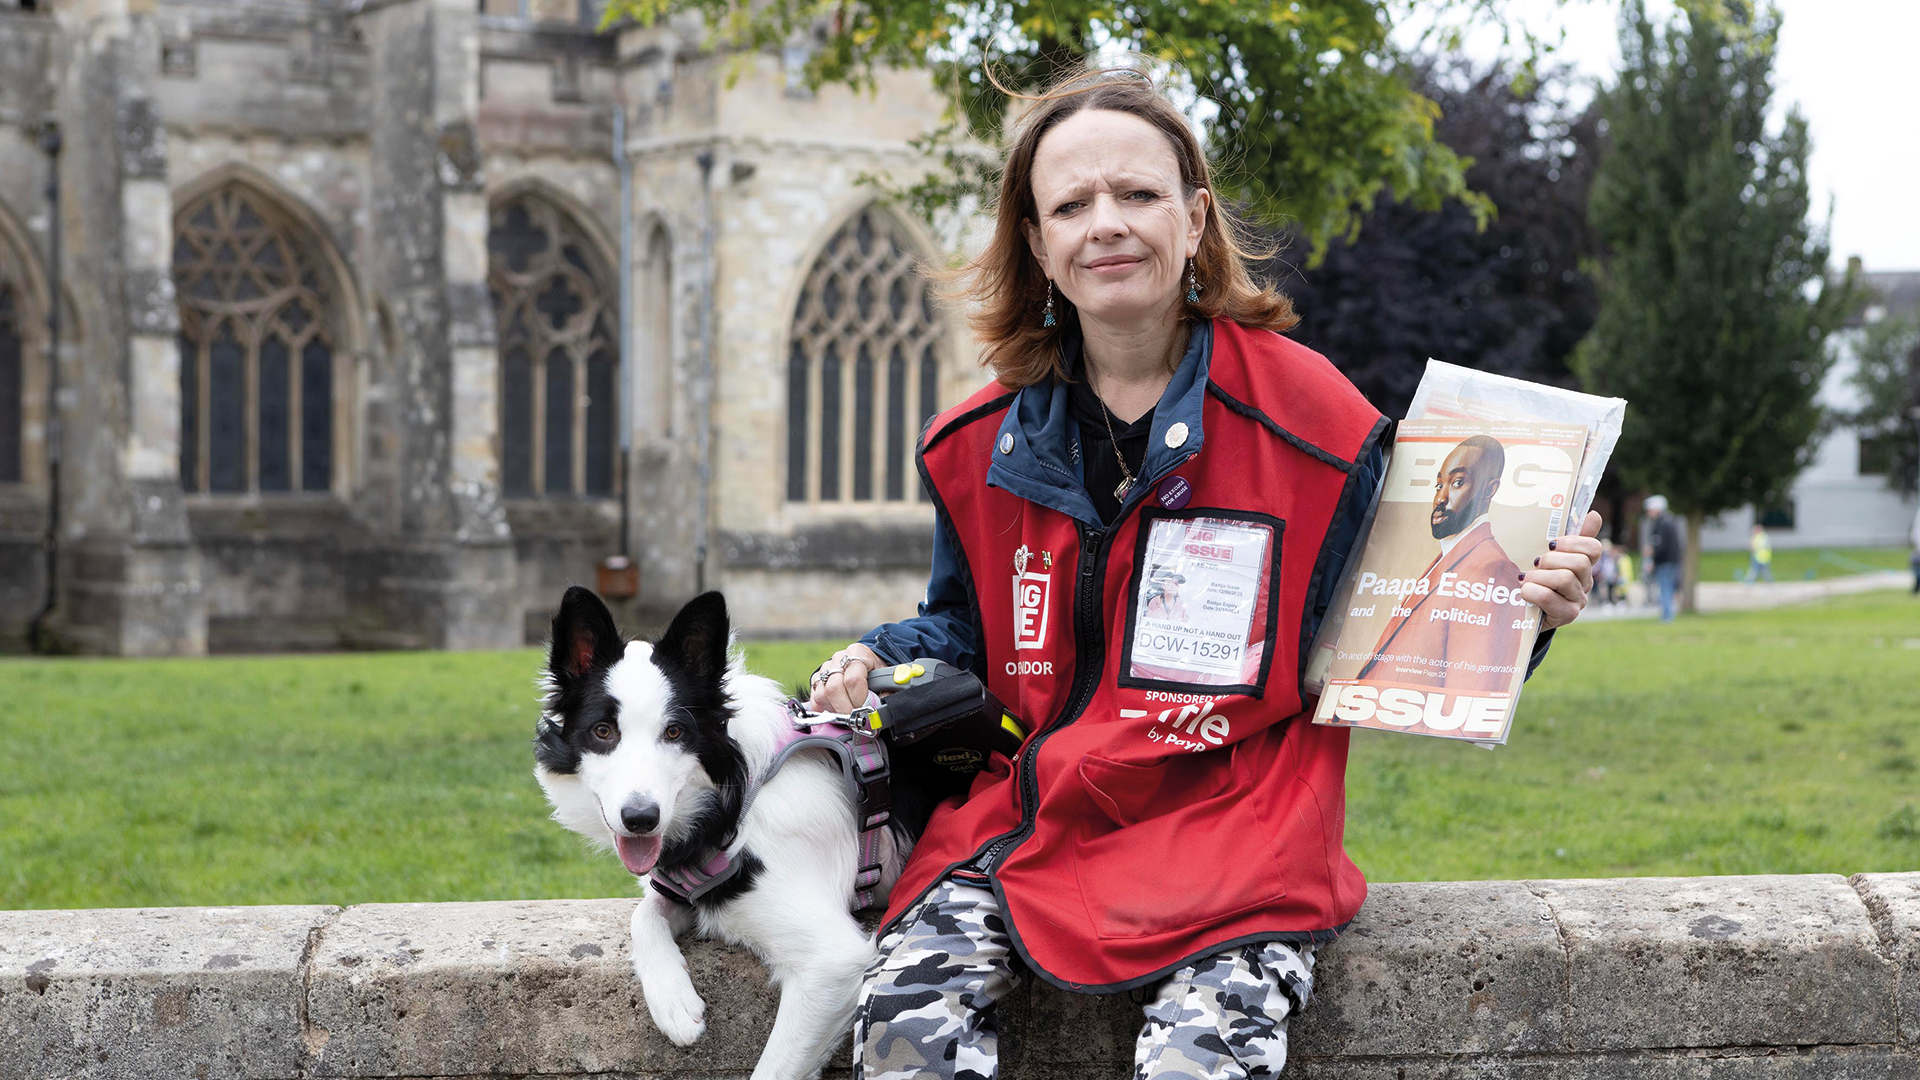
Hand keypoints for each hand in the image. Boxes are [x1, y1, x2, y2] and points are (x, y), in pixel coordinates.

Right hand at [807, 642, 882, 712]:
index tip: (864, 711)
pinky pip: (814, 699)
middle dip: (844, 708)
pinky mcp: (816, 679)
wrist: (868, 664)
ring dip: (834, 710)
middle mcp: (838, 658)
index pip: (853, 679)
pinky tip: (837, 711)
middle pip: (834, 687)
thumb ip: (886, 694)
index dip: (858, 699)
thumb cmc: (879, 672)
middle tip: (854, 718)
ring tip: (847, 715)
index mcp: (858, 652)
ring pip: (821, 694)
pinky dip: (824, 710)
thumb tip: (881, 713)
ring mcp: (825, 668)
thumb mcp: (887, 679)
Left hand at [1524, 511, 1602, 630]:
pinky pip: (1549, 597)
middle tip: (1535, 563)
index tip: (1552, 543)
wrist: (1520, 609)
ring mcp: (1578, 600)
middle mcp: (1585, 582)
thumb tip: (1595, 515)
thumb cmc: (1533, 576)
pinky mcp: (1566, 615)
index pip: (1593, 548)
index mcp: (1582, 564)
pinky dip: (1532, 591)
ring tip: (1525, 579)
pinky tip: (1524, 591)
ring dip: (1538, 576)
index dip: (1574, 542)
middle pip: (1580, 563)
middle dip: (1552, 560)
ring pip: (1565, 579)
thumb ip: (1567, 535)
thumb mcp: (1545, 553)